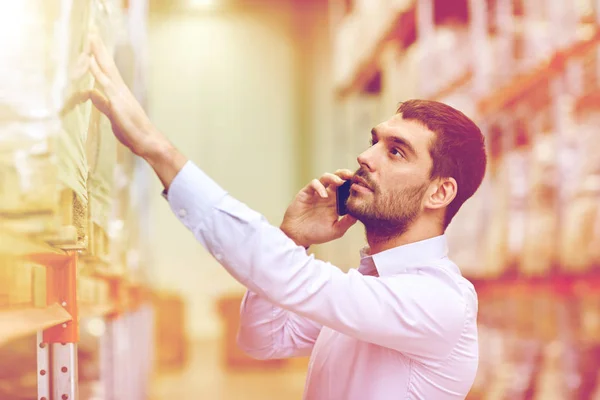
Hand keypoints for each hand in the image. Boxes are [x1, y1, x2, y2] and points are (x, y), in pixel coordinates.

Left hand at [83, 35, 186, 188]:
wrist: (148, 142)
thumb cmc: (133, 132)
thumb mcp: (113, 115)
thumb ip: (102, 103)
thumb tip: (90, 93)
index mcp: (119, 93)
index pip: (107, 70)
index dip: (100, 56)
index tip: (93, 43)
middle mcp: (121, 90)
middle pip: (108, 64)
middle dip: (99, 48)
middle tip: (92, 31)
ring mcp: (120, 95)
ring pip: (107, 69)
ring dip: (98, 53)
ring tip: (92, 37)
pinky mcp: (118, 102)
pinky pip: (106, 84)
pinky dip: (97, 71)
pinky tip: (90, 61)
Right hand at [281, 170, 357, 247]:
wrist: (298, 235)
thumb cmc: (316, 234)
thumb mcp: (335, 231)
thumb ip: (346, 222)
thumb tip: (358, 214)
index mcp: (336, 203)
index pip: (347, 189)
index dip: (353, 185)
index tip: (361, 185)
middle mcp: (328, 196)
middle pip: (338, 178)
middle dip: (345, 174)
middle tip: (352, 176)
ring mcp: (317, 193)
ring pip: (326, 177)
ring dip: (333, 177)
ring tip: (339, 182)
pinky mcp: (307, 192)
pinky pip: (314, 183)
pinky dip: (319, 187)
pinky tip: (323, 195)